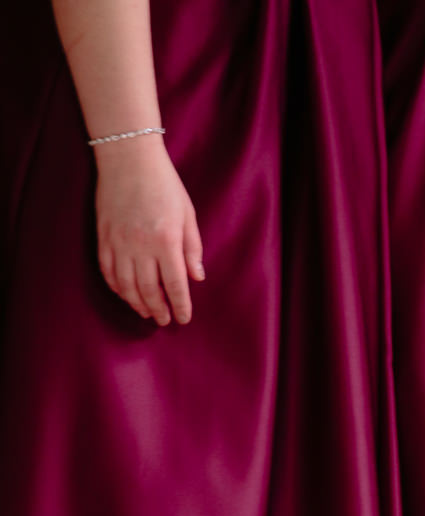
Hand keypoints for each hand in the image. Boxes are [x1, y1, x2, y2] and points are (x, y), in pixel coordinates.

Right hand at [93, 135, 202, 325]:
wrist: (128, 159)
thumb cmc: (165, 185)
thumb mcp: (188, 215)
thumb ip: (192, 249)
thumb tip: (196, 278)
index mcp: (166, 241)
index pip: (175, 284)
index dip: (180, 305)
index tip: (183, 319)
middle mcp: (140, 245)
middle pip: (148, 289)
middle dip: (158, 309)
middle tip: (163, 321)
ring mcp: (118, 241)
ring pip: (125, 284)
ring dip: (136, 302)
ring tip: (146, 312)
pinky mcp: (103, 236)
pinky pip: (107, 269)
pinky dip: (116, 286)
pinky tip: (125, 294)